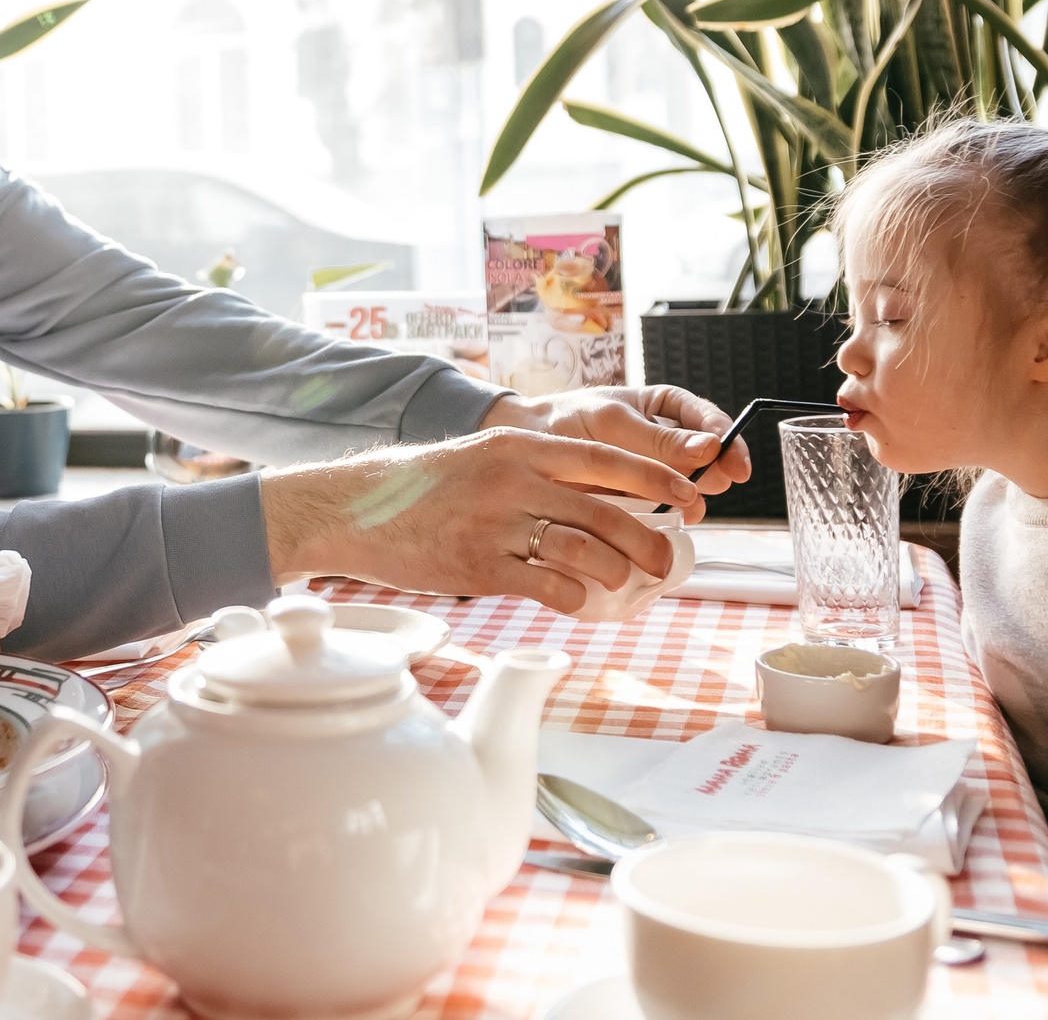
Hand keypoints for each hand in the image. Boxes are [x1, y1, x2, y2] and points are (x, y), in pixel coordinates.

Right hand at [258, 426, 703, 613]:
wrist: (355, 507)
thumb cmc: (426, 487)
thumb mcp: (486, 458)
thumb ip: (539, 472)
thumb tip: (605, 495)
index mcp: (521, 445)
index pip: (610, 459)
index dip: (661, 480)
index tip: (692, 498)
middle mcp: (514, 479)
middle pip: (608, 511)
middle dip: (652, 539)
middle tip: (670, 559)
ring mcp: (495, 524)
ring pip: (584, 549)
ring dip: (618, 572)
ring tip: (629, 583)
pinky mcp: (477, 566)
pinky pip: (545, 585)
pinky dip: (574, 598)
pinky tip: (580, 603)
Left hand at [481, 385, 746, 500]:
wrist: (529, 449)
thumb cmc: (568, 421)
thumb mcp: (612, 422)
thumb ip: (658, 438)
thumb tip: (711, 446)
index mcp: (665, 407)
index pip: (709, 420)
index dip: (728, 441)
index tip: (736, 464)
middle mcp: (667, 439)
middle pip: (709, 457)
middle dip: (715, 471)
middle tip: (712, 484)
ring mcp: (656, 470)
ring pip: (693, 485)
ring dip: (697, 496)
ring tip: (689, 507)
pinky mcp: (643, 499)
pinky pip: (669, 508)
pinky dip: (675, 516)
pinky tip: (675, 522)